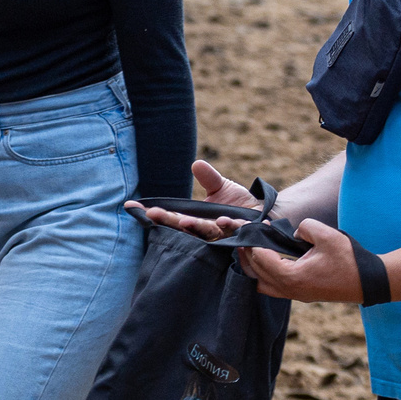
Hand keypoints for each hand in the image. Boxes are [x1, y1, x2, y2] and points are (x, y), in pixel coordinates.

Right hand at [126, 159, 259, 240]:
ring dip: (196, 227)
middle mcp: (207, 230)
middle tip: (152, 214)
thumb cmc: (240, 204)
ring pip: (207, 232)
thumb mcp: (221, 187)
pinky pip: (235, 231)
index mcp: (197, 219)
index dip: (154, 212)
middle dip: (168, 221)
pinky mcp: (242, 236)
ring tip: (185, 222)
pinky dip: (230, 226)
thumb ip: (208, 178)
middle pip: (183, 227)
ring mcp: (224, 235)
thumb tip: (196, 163)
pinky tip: (225, 220)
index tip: (132, 206)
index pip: (172, 216)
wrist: (268, 216)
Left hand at [242, 218, 369, 302]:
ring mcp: (295, 295)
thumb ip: (304, 227)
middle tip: (245, 236)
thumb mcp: (327, 235)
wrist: (369, 281)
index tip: (251, 227)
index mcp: (292, 277)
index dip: (253, 242)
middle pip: (255, 273)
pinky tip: (267, 260)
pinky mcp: (301, 295)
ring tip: (252, 249)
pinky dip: (264, 275)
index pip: (261, 259)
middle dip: (248, 254)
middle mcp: (290, 290)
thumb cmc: (349, 259)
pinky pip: (272, 287)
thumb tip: (292, 232)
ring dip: (253, 267)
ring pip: (261, 284)